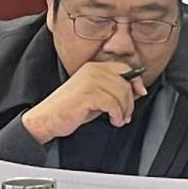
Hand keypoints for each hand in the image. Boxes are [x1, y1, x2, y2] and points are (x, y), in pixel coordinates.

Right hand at [21, 61, 147, 143]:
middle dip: (130, 101)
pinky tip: (113, 121)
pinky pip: (113, 103)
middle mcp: (92, 70)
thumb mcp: (95, 96)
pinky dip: (117, 115)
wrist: (47, 119)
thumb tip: (137, 90)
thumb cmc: (70, 109)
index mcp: (93, 67)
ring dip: (124, 110)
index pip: (123, 68)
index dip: (135, 80)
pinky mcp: (88, 94)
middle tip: (127, 115)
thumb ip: (113, 91)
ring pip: (121, 93)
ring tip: (119, 120)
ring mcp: (90, 80)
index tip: (140, 93)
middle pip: (125, 81)